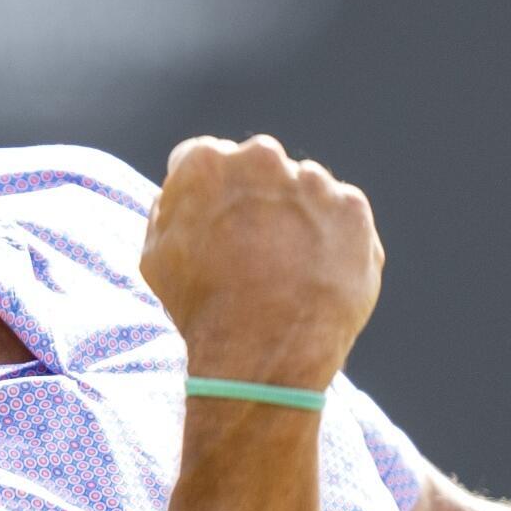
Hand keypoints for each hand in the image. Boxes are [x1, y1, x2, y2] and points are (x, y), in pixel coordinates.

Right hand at [141, 135, 383, 387]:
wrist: (262, 352)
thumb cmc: (201, 309)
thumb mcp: (156, 255)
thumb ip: (170, 207)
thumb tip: (185, 191)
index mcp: (207, 162)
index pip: (208, 160)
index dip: (210, 195)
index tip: (217, 224)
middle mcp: (262, 157)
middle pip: (259, 168)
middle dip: (258, 198)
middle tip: (254, 249)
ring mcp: (314, 182)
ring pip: (304, 190)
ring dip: (298, 217)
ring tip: (287, 271)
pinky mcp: (353, 210)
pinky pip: (341, 217)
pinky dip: (333, 240)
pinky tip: (315, 275)